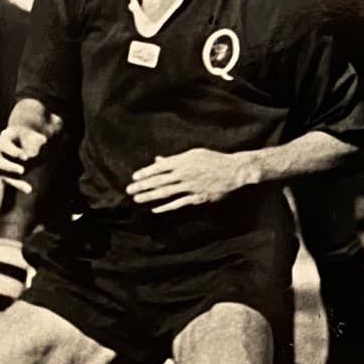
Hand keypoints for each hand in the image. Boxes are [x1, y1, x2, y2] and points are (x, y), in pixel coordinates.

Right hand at [0, 123, 49, 191]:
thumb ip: (37, 140)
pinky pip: (7, 180)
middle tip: (22, 171)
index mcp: (5, 137)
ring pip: (0, 174)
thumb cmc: (32, 137)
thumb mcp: (36, 137)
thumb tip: (36, 148)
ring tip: (28, 188)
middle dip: (8, 167)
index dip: (13, 151)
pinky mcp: (1, 171)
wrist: (27, 143)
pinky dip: (18, 185)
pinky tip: (29, 189)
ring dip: (13, 181)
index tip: (26, 157)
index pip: (4, 144)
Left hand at [126, 148, 252, 211]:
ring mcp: (191, 186)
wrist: (234, 171)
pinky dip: (166, 206)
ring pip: (166, 192)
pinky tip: (156, 209)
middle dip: (143, 185)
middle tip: (129, 190)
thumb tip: (158, 160)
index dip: (146, 172)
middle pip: (160, 180)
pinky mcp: (198, 197)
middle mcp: (185, 173)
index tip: (134, 177)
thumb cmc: (213, 160)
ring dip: (150, 196)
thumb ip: (175, 160)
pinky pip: (179, 203)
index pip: (160, 167)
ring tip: (137, 199)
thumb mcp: (194, 155)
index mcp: (184, 161)